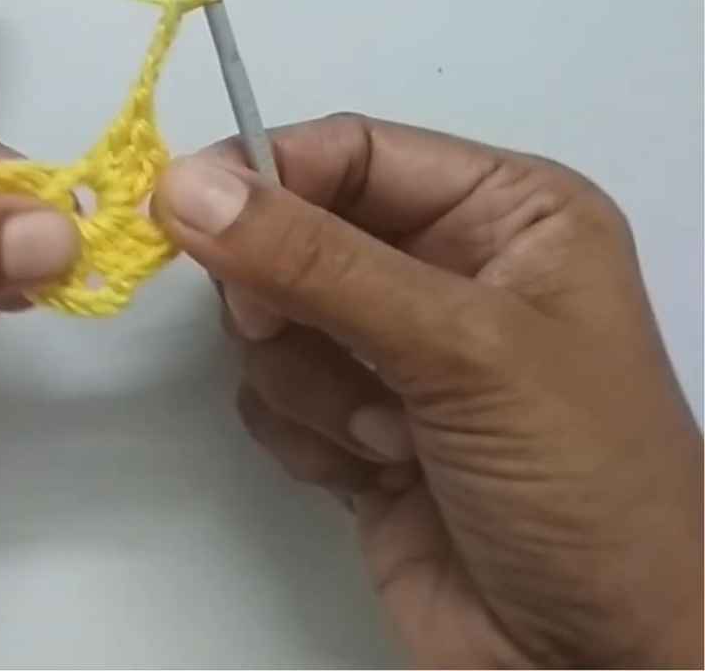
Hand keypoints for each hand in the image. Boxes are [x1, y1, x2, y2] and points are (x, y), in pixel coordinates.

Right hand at [154, 114, 701, 666]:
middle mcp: (448, 272)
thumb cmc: (579, 485)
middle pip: (296, 235)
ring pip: (273, 323)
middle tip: (295, 335)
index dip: (265, 174)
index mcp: (505, 214)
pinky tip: (374, 474)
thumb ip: (316, 263)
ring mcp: (396, 355)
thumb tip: (186, 186)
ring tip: (391, 437)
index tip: (180, 208)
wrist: (590, 663)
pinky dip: (305, 436)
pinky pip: (272, 396)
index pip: (352, 152)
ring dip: (313, 386)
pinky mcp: (354, 428)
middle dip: (290, 299)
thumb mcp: (461, 350)